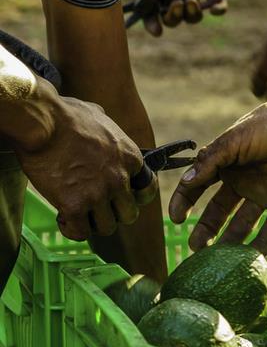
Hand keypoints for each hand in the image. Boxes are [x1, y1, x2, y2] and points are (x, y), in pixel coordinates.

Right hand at [13, 85, 154, 240]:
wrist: (41, 121)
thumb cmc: (64, 113)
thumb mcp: (97, 114)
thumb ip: (107, 126)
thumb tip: (101, 120)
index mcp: (130, 158)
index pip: (146, 190)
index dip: (133, 197)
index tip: (118, 196)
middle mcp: (120, 180)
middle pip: (129, 215)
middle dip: (113, 214)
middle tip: (95, 207)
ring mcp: (99, 194)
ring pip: (107, 227)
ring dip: (92, 223)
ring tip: (77, 212)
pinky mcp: (75, 205)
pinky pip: (82, 232)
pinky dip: (72, 229)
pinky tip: (63, 218)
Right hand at [136, 0, 227, 37]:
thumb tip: (148, 1)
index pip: (151, 17)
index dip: (152, 25)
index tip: (157, 31)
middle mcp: (175, 1)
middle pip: (173, 20)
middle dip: (174, 16)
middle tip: (177, 4)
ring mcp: (195, 0)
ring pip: (194, 17)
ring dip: (192, 13)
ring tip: (191, 1)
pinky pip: (218, 8)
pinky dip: (218, 9)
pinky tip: (215, 11)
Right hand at [169, 98, 266, 252]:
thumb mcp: (235, 140)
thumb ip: (211, 161)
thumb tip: (186, 182)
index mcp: (227, 163)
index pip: (199, 185)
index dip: (184, 201)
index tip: (176, 219)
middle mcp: (244, 181)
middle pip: (219, 211)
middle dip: (206, 230)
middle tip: (195, 249)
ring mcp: (265, 194)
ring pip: (243, 224)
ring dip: (230, 241)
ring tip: (217, 259)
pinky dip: (263, 245)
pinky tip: (251, 261)